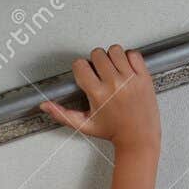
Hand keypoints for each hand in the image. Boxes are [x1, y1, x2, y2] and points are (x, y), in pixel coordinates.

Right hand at [41, 45, 160, 155]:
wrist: (139, 138)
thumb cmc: (113, 131)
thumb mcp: (84, 125)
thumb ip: (62, 114)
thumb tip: (45, 106)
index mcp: (98, 94)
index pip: (80, 65)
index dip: (81, 69)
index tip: (86, 76)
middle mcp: (114, 84)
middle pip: (97, 54)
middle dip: (96, 62)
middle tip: (101, 74)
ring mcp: (130, 79)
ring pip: (115, 50)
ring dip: (112, 57)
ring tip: (113, 70)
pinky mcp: (144, 77)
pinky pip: (134, 54)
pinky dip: (129, 58)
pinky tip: (126, 69)